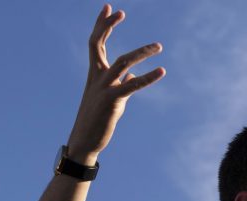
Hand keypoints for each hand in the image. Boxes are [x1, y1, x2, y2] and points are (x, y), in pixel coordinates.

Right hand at [66, 4, 165, 162]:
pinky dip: (147, 78)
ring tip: (158, 46)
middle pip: (98, 45)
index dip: (101, 25)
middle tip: (121, 12)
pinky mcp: (112, 101)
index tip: (109, 8)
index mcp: (94, 74)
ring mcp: (103, 89)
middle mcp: (96, 78)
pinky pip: (131, 86)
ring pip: (121, 63)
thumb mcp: (111, 98)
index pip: (95, 43)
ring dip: (141, 52)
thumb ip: (121, 83)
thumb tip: (131, 75)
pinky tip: (161, 71)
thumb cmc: (97, 119)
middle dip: (107, 26)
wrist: (85, 141)